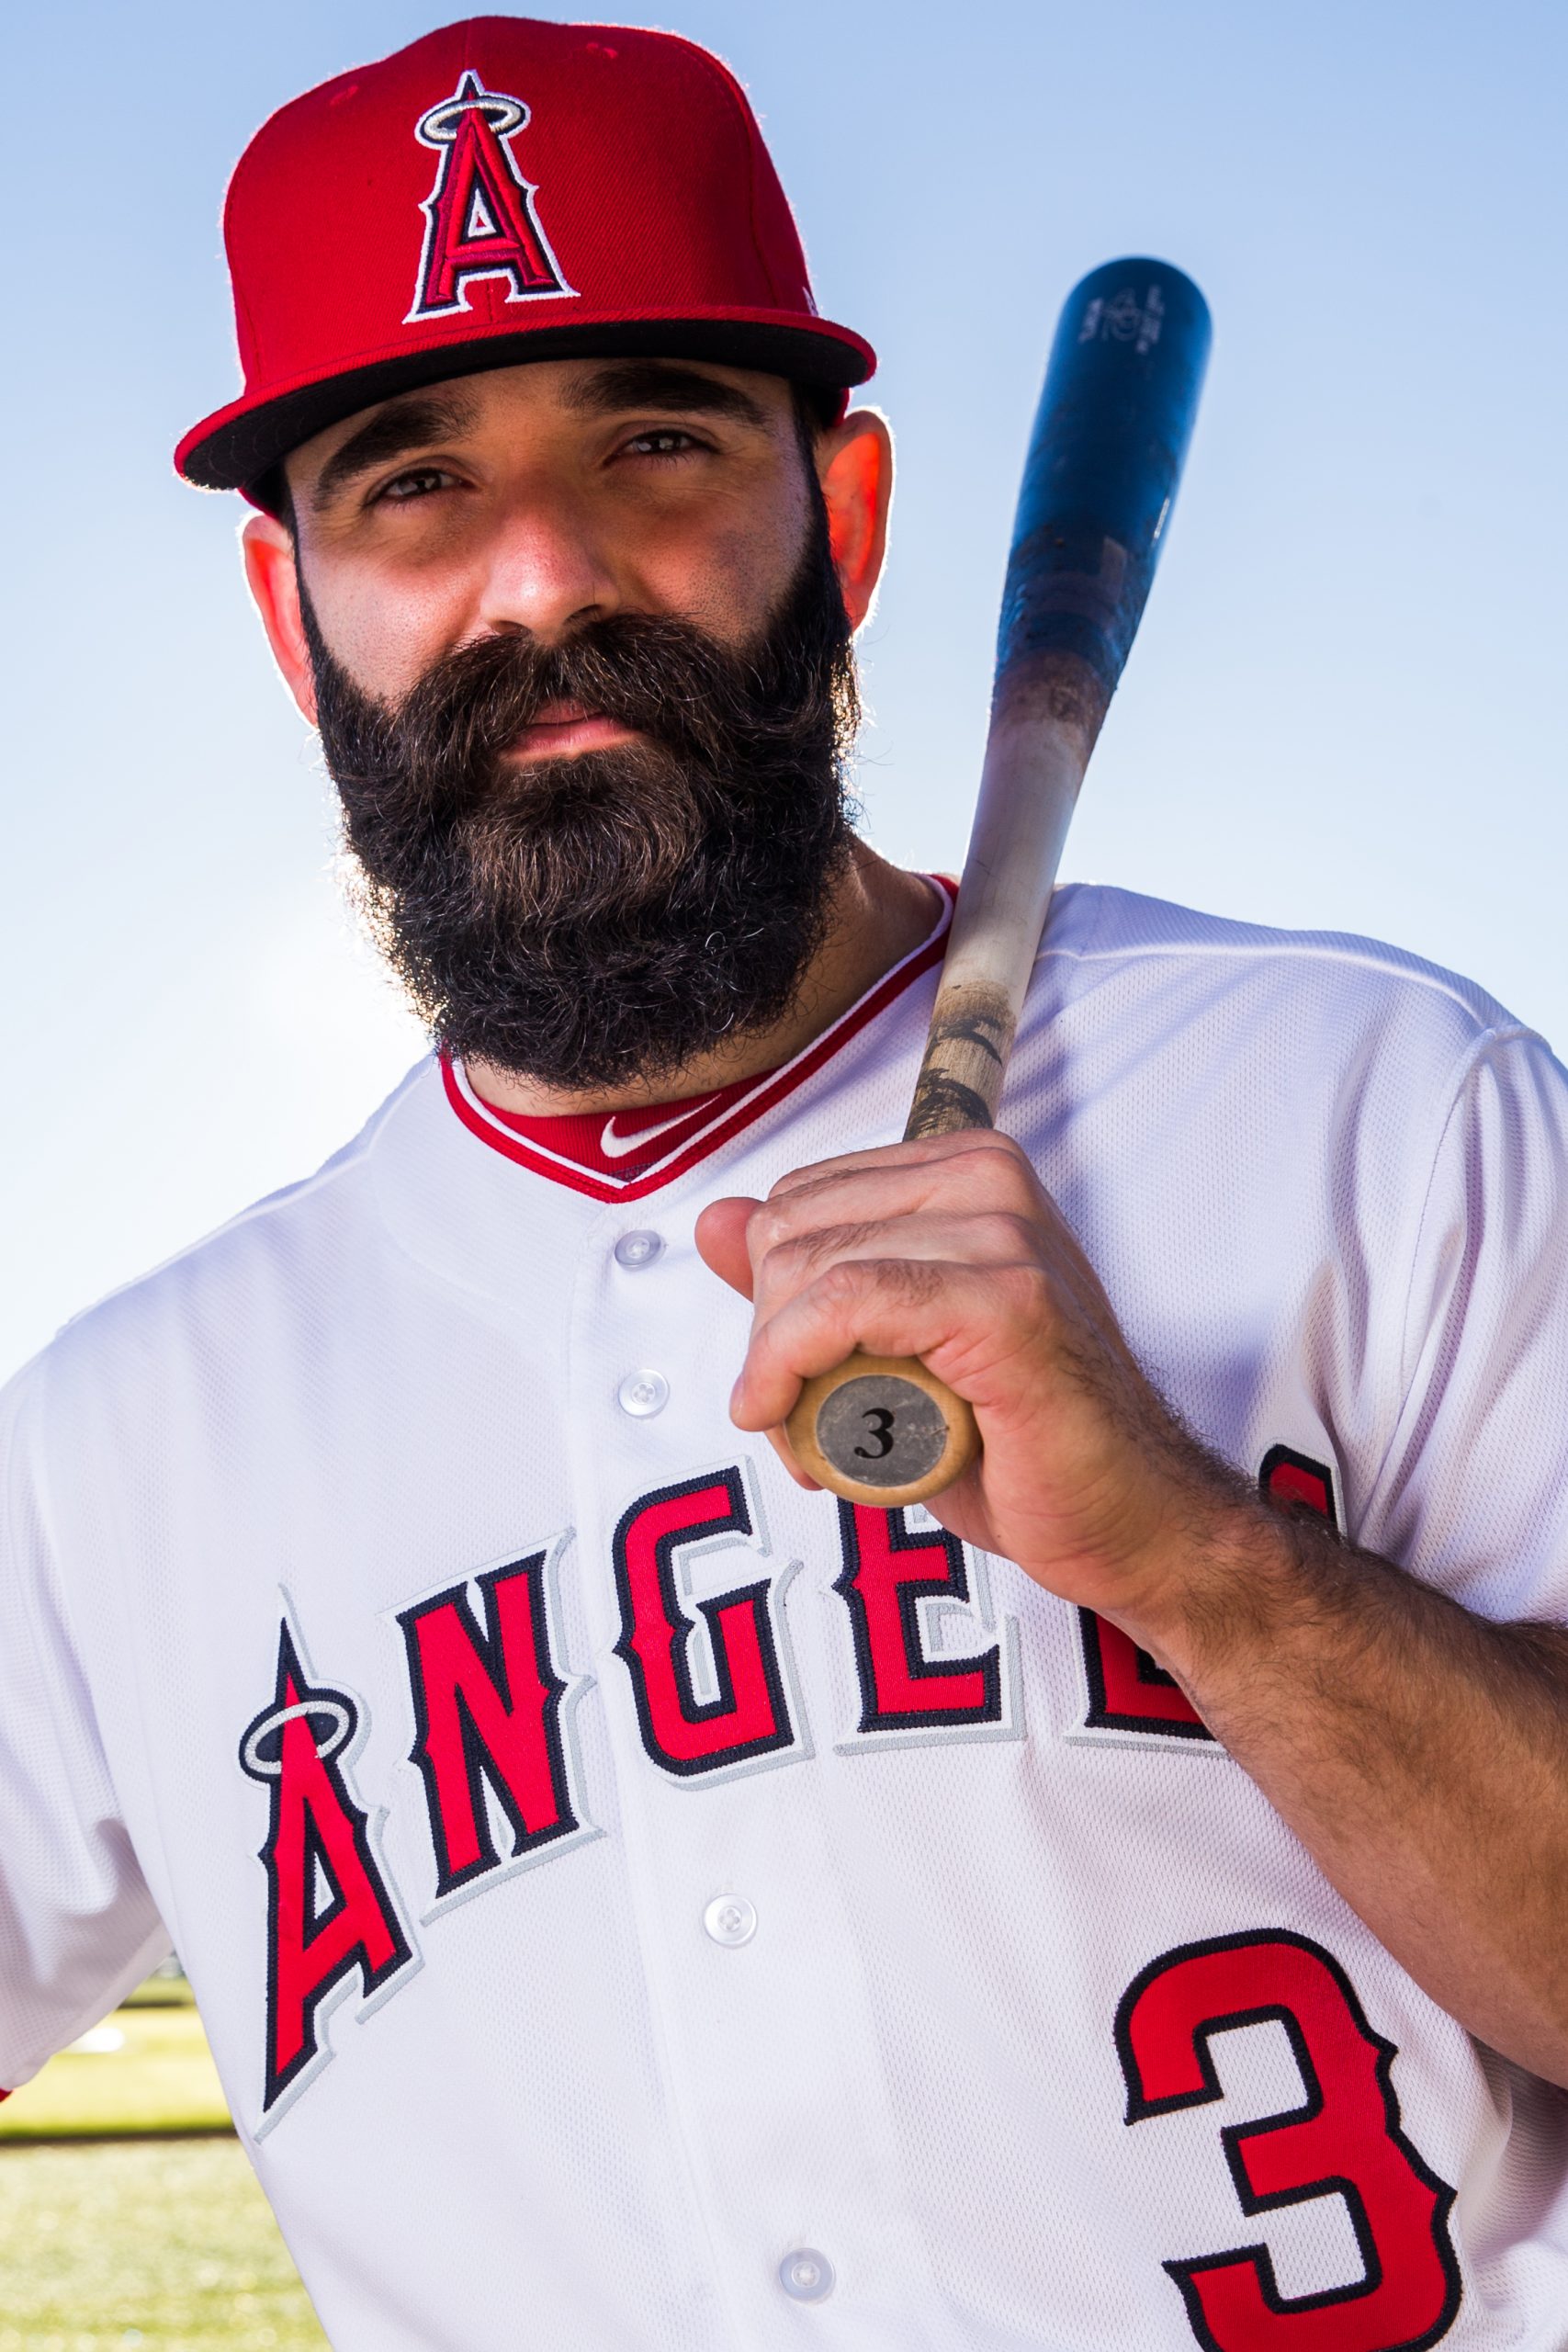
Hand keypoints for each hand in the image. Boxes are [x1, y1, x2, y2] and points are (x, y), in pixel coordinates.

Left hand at [695, 1131, 1242, 1641]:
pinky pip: (847, 1302)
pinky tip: (784, 1419)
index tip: (787, 1380)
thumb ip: (807, 1281)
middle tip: (797, 1424)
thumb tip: (717, 1217)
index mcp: (967, 1171)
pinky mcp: (1007, 1299)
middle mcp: (990, 1179)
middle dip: (766, 1338)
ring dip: (778, 1371)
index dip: (769, 1301)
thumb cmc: (1020, 1443)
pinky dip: (790, 1363)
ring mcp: (1005, 1233)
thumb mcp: (889, 1348)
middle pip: (792, 1231)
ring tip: (812, 1443)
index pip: (799, 1201)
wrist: (1129, 1518)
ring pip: (811, 1269)